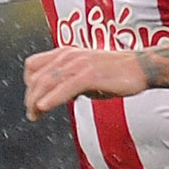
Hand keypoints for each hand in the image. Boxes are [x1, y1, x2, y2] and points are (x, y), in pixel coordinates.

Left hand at [24, 46, 147, 118]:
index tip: (32, 100)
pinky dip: (52, 98)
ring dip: (35, 101)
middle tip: (32, 114)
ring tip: (34, 115)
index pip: (33, 65)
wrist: (140, 68)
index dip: (28, 84)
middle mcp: (68, 56)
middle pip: (36, 77)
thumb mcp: (85, 74)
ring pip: (46, 82)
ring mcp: (79, 64)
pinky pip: (65, 87)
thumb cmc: (115, 72)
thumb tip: (55, 97)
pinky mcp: (90, 75)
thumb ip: (68, 82)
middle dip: (30, 98)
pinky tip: (44, 107)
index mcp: (65, 53)